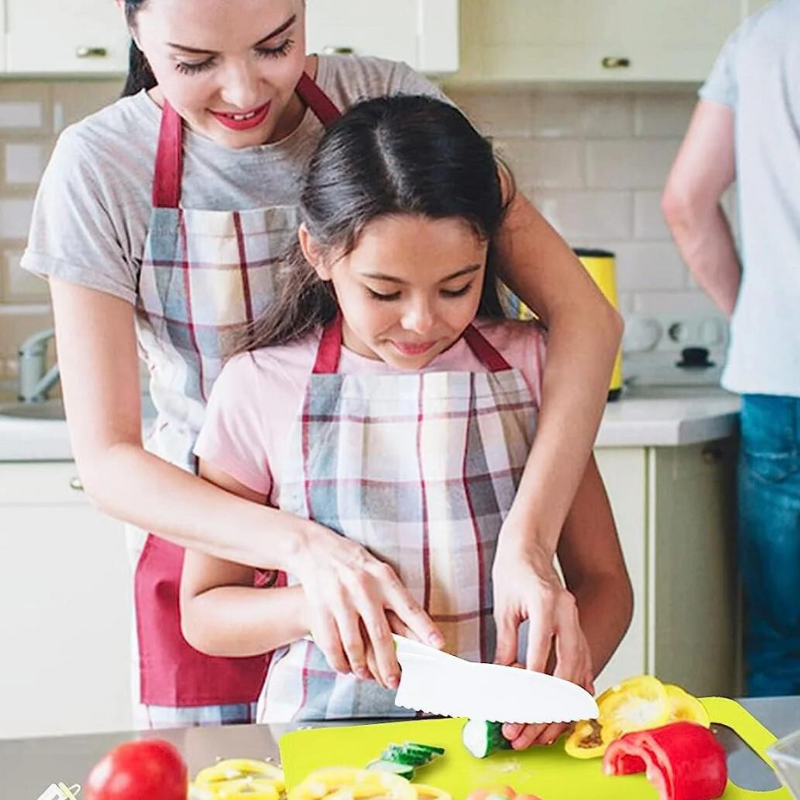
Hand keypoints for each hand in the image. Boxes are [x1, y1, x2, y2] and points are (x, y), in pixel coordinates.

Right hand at [294, 523, 443, 687]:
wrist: (316, 549)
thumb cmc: (355, 564)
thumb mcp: (379, 572)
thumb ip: (395, 597)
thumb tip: (415, 630)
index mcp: (383, 578)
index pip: (408, 607)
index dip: (424, 628)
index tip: (438, 645)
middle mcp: (363, 588)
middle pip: (380, 633)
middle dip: (389, 662)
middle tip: (395, 681)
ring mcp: (340, 598)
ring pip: (354, 643)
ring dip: (361, 666)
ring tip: (366, 675)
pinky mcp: (320, 607)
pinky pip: (331, 643)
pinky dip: (339, 660)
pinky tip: (345, 667)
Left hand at [492, 535, 593, 746]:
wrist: (531, 544)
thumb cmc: (513, 569)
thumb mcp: (504, 607)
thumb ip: (505, 644)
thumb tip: (500, 680)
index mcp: (549, 606)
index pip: (541, 660)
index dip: (528, 692)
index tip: (515, 714)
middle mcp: (569, 615)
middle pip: (566, 673)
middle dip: (548, 708)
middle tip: (527, 732)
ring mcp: (578, 621)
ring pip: (579, 672)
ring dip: (563, 705)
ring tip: (543, 730)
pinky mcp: (578, 627)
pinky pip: (583, 664)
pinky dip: (575, 689)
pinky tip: (566, 710)